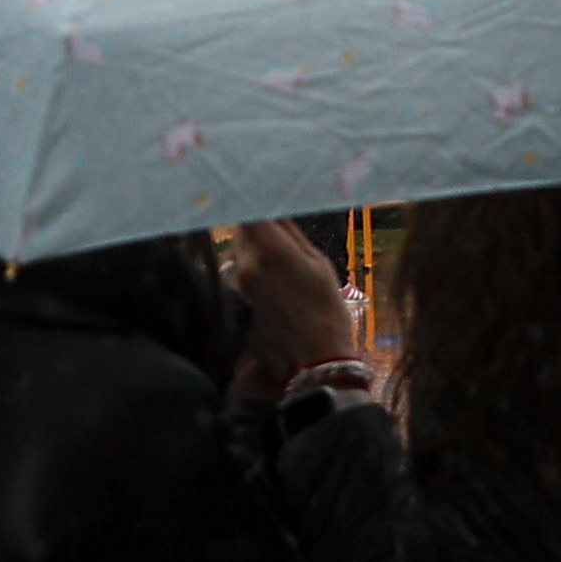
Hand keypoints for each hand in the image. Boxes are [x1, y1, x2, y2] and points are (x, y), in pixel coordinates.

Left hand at [228, 218, 355, 400]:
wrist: (314, 364)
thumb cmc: (326, 310)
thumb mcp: (318, 264)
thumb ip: (292, 235)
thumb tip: (276, 211)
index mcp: (271, 251)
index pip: (249, 211)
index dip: (255, 201)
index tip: (263, 197)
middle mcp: (246, 267)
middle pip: (241, 232)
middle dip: (256, 228)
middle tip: (277, 233)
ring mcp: (237, 290)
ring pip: (238, 255)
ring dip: (252, 252)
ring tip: (278, 267)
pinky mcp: (234, 307)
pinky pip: (239, 280)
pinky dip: (250, 276)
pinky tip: (271, 288)